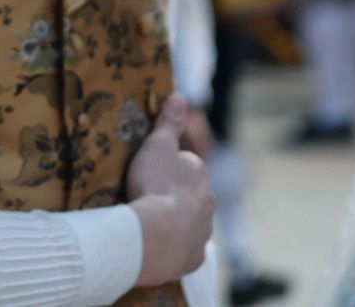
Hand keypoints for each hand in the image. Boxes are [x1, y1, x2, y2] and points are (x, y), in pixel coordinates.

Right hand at [126, 93, 214, 285]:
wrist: (155, 237)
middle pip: (191, 194)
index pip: (186, 164)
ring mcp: (202, 233)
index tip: (148, 172)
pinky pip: (183, 249)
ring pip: (190, 222)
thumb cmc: (154, 186)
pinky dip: (173, 247)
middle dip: (175, 195)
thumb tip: (179, 95)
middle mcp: (208, 202)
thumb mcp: (156, 146)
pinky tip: (156, 245)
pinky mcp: (193, 258)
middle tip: (146, 197)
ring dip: (175, 221)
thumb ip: (168, 122)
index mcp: (199, 174)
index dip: (167, 167)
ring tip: (149, 223)